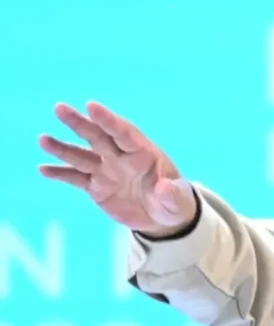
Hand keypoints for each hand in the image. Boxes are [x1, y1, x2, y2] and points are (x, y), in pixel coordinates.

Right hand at [38, 101, 197, 237]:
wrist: (162, 219)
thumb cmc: (175, 204)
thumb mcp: (178, 202)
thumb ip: (172, 194)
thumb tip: (164, 187)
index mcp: (144, 153)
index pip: (124, 133)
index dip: (108, 120)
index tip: (91, 106)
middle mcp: (122, 157)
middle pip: (98, 136)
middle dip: (80, 123)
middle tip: (59, 108)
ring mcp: (107, 170)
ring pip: (81, 155)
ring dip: (62, 148)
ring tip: (43, 139)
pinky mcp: (96, 186)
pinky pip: (75, 178)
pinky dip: (60, 173)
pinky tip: (43, 169)